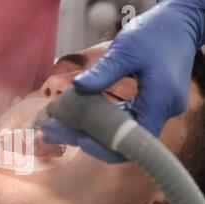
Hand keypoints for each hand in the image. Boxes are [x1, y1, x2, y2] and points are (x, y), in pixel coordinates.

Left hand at [42, 0, 204, 162]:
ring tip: (60, 126)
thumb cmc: (156, 33)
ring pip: (123, 132)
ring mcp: (159, 110)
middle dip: (89, 139)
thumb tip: (77, 88)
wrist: (179, 25)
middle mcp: (163, 110)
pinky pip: (126, 122)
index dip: (105, 145)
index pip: (133, 139)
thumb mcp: (126, 49)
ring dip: (93, 131)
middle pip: (124, 139)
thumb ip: (103, 72)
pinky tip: (80, 117)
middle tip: (55, 131)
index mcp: (160, 99)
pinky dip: (103, 122)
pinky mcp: (152, 106)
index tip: (79, 139)